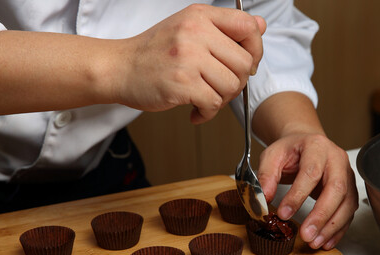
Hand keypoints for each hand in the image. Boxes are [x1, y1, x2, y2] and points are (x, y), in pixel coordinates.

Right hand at [116, 4, 266, 122]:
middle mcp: (196, 33)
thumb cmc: (154, 52)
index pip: (248, 27)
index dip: (255, 49)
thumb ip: (224, 27)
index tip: (245, 64)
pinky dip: (208, 113)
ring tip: (206, 98)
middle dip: (237, 82)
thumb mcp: (188, 27)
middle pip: (244, 63)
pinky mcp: (182, 84)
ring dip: (222, 99)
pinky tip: (196, 111)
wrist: (119, 68)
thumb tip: (261, 25)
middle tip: (220, 88)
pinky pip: (213, 103)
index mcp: (200, 16)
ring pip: (232, 85)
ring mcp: (188, 58)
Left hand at [252, 92, 357, 250]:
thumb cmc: (291, 151)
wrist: (306, 145)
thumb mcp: (273, 156)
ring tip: (314, 242)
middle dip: (321, 215)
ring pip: (347, 203)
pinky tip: (326, 241)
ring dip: (331, 226)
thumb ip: (266, 175)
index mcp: (317, 147)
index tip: (283, 214)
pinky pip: (349, 212)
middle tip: (306, 234)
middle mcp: (337, 160)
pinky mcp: (350, 190)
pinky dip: (338, 229)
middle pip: (336, 189)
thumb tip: (264, 198)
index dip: (298, 195)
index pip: (311, 172)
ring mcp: (347, 175)